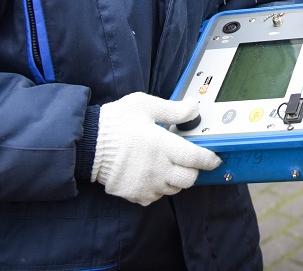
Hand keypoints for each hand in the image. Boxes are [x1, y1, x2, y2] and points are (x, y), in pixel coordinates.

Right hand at [91, 92, 220, 205]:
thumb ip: (173, 109)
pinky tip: (152, 174)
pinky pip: (156, 197)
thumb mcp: (145, 106)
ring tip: (168, 164)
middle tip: (188, 159)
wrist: (88, 143)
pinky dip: (160, 188)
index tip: (214, 158)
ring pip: (174, 189)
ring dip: (177, 179)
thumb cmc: (116, 122)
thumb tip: (194, 107)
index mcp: (162, 146)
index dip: (209, 160)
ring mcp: (146, 185)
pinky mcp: (135, 195)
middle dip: (194, 170)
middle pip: (189, 179)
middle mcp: (157, 169)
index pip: (196, 159)